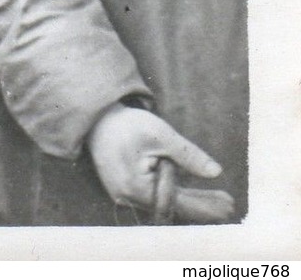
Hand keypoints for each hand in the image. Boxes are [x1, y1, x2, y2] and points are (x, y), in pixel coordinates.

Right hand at [86, 104, 235, 222]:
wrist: (96, 119)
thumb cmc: (126, 124)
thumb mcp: (160, 134)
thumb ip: (188, 155)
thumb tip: (216, 172)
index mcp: (135, 187)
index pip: (177, 202)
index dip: (204, 205)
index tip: (228, 206)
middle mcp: (128, 197)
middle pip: (172, 205)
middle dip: (201, 205)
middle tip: (228, 206)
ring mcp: (124, 194)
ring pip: (163, 201)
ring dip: (190, 200)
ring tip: (217, 200)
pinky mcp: (124, 188)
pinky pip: (154, 195)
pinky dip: (174, 193)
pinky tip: (192, 192)